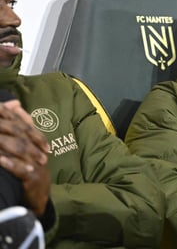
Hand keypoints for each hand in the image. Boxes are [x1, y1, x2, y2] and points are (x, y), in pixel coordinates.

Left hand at [0, 100, 49, 215]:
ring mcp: (36, 165)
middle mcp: (37, 151)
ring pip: (21, 150)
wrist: (39, 199)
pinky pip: (21, 169)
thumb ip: (21, 135)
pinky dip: (9, 163)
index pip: (24, 124)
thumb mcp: (26, 154)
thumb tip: (13, 110)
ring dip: (4, 143)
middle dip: (6, 126)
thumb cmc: (29, 174)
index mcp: (35, 144)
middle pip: (23, 134)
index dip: (12, 115)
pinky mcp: (33, 179)